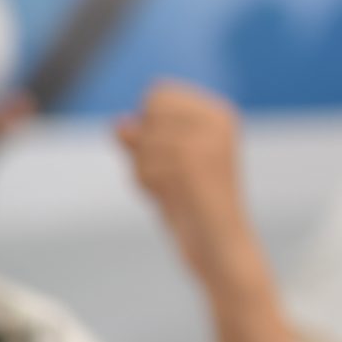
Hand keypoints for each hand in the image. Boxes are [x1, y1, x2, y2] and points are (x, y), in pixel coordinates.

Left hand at [118, 82, 256, 285]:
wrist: (221, 246)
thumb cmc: (192, 204)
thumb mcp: (164, 162)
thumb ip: (140, 136)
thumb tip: (121, 125)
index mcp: (220, 115)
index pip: (159, 94)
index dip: (151, 128)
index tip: (178, 159)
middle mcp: (219, 123)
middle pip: (148, 111)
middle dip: (147, 146)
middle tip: (174, 176)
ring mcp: (206, 142)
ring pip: (142, 138)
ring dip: (147, 170)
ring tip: (175, 191)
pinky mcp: (192, 164)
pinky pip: (143, 163)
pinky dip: (147, 184)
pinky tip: (171, 200)